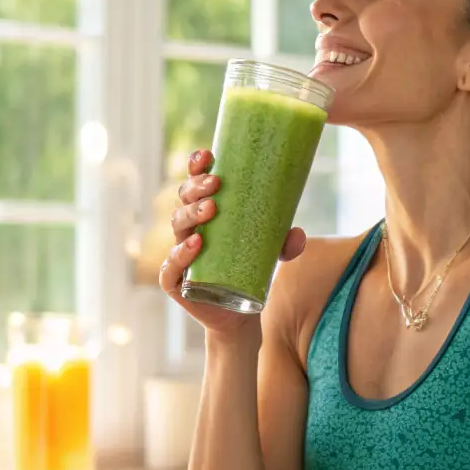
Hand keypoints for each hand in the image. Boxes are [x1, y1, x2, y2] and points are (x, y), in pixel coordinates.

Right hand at [159, 150, 306, 330]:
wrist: (238, 313)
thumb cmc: (248, 272)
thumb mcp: (271, 254)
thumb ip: (285, 243)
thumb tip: (297, 233)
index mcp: (205, 215)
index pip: (195, 184)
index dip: (196, 167)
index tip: (208, 156)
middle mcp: (188, 230)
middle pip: (183, 200)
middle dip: (196, 187)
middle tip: (216, 184)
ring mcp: (179, 254)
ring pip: (178, 226)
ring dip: (192, 214)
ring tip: (211, 209)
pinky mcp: (176, 281)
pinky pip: (171, 265)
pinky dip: (180, 253)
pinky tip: (196, 243)